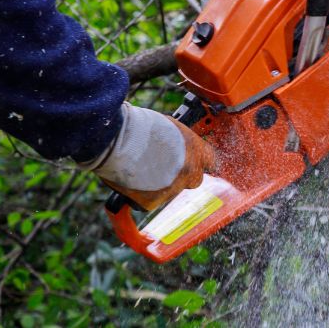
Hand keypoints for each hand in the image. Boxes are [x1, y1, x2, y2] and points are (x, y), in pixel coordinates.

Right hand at [82, 104, 216, 210]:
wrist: (117, 140)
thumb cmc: (139, 126)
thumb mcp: (169, 126)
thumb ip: (178, 141)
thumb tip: (177, 146)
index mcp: (196, 149)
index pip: (211, 161)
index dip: (201, 162)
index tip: (196, 162)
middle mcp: (189, 172)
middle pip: (194, 180)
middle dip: (183, 175)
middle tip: (165, 166)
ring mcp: (172, 189)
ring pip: (170, 191)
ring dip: (160, 184)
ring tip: (140, 167)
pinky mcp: (152, 202)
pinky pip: (148, 201)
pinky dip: (140, 194)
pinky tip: (130, 181)